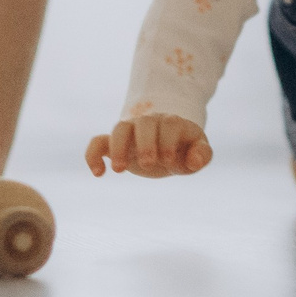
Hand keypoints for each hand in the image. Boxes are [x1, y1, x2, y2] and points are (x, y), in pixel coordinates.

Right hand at [85, 114, 211, 178]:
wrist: (167, 147)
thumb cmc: (184, 150)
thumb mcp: (198, 153)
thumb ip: (202, 155)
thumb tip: (193, 161)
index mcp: (173, 124)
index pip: (170, 124)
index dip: (169, 141)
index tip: (169, 161)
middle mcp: (150, 124)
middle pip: (144, 123)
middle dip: (145, 143)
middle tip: (148, 164)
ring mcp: (131, 132)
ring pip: (119, 128)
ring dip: (118, 147)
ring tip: (119, 170)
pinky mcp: (114, 144)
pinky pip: (98, 142)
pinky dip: (93, 154)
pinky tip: (98, 173)